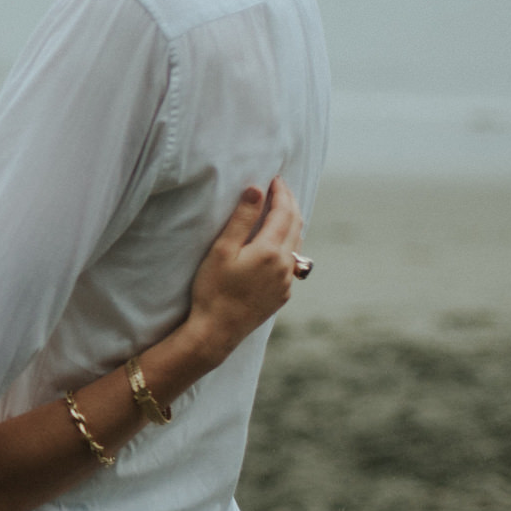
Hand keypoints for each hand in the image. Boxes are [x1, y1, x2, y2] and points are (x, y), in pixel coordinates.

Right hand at [184, 178, 305, 359]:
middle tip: (280, 187)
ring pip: (297, 243)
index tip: (274, 178)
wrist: (217, 332)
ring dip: (292, 222)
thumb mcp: (222, 250)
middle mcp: (285, 265)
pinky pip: (292, 262)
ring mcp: (286, 282)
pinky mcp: (282, 295)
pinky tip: (278, 244)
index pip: (284, 211)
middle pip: (296, 224)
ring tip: (281, 209)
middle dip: (290, 203)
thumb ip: (242, 219)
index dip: (281, 192)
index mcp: (270, 250)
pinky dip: (289, 244)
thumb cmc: (213, 290)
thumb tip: (256, 189)